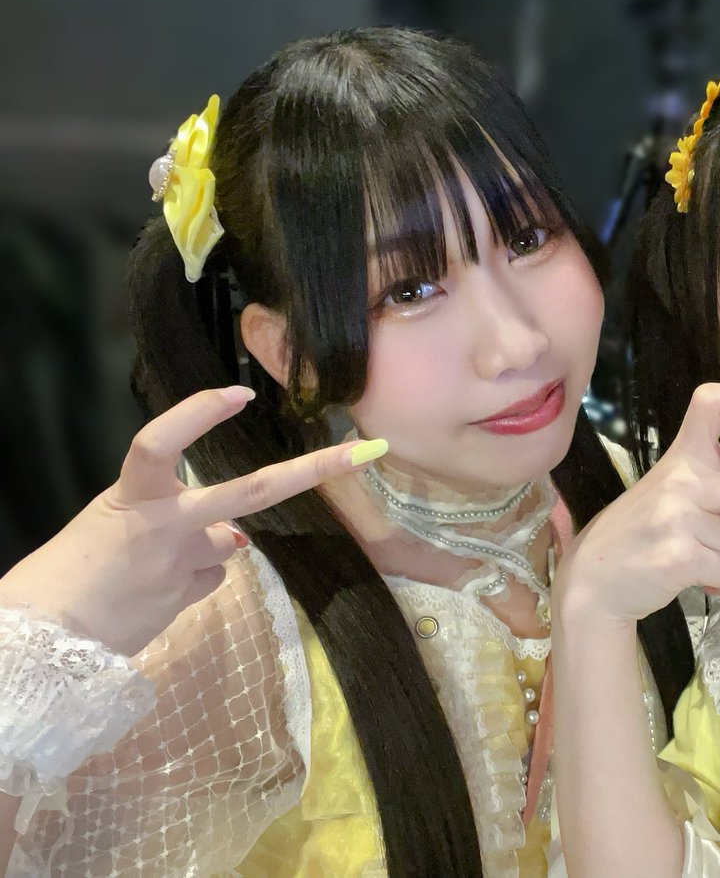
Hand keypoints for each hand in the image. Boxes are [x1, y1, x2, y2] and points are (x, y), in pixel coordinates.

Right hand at [0, 386, 387, 655]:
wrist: (43, 641)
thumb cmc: (67, 571)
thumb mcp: (109, 524)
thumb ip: (169, 516)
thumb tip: (237, 536)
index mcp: (129, 495)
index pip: (161, 442)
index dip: (199, 414)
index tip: (239, 392)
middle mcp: (164, 525)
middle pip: (250, 492)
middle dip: (313, 471)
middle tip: (362, 452)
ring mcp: (182, 565)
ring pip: (229, 544)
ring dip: (209, 548)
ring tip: (149, 568)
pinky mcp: (188, 598)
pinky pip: (210, 580)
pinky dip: (194, 580)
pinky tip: (155, 593)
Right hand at [553, 383, 719, 625]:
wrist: (592, 581)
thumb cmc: (643, 540)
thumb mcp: (684, 515)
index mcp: (684, 458)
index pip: (710, 404)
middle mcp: (684, 479)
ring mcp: (680, 514)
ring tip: (691, 564)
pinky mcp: (680, 552)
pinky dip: (719, 585)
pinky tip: (688, 580)